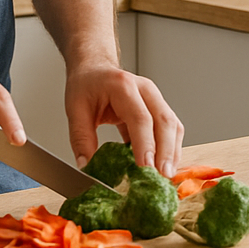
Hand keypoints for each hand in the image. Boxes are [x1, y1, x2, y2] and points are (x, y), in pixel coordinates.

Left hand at [64, 62, 182, 177]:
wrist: (94, 69)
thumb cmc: (86, 85)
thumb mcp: (75, 109)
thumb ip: (81, 139)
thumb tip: (87, 167)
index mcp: (123, 86)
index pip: (141, 118)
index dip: (146, 146)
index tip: (146, 170)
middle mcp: (145, 89)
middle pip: (164, 122)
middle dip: (166, 153)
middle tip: (162, 178)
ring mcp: (155, 98)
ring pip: (173, 126)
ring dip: (172, 153)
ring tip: (165, 177)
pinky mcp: (159, 108)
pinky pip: (171, 130)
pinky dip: (169, 149)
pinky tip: (163, 166)